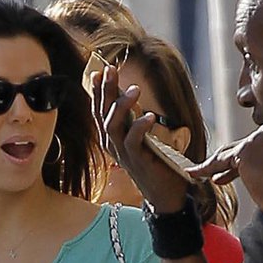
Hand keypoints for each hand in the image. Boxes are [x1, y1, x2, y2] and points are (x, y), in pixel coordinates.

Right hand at [92, 61, 191, 213]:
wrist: (164, 192)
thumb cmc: (154, 162)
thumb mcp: (140, 136)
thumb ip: (131, 118)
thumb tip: (126, 94)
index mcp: (110, 138)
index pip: (99, 111)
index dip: (98, 91)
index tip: (100, 71)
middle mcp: (112, 145)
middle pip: (103, 114)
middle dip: (106, 91)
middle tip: (111, 69)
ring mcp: (123, 154)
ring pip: (113, 126)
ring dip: (122, 106)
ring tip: (135, 89)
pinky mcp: (136, 161)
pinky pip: (133, 141)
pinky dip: (139, 127)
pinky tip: (148, 116)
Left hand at [189, 123, 262, 219]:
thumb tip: (250, 173)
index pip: (250, 148)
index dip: (235, 161)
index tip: (223, 172)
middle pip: (236, 148)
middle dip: (220, 162)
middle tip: (206, 172)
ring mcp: (255, 140)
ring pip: (226, 154)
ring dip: (210, 165)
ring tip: (196, 172)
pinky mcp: (245, 151)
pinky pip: (220, 161)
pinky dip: (206, 167)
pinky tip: (195, 173)